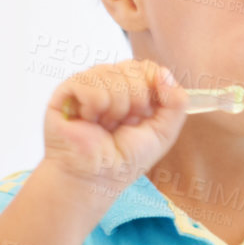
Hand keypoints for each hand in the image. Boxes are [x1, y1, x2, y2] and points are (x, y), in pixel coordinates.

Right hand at [43, 59, 187, 195]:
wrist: (98, 177)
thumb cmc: (126, 158)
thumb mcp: (164, 132)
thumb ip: (176, 102)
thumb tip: (164, 73)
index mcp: (131, 89)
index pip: (147, 67)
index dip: (152, 88)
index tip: (146, 113)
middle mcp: (109, 82)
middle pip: (132, 68)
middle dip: (135, 101)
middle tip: (123, 123)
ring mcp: (88, 84)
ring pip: (112, 75)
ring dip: (115, 108)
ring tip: (104, 126)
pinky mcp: (67, 90)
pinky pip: (90, 83)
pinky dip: (95, 107)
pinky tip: (89, 120)